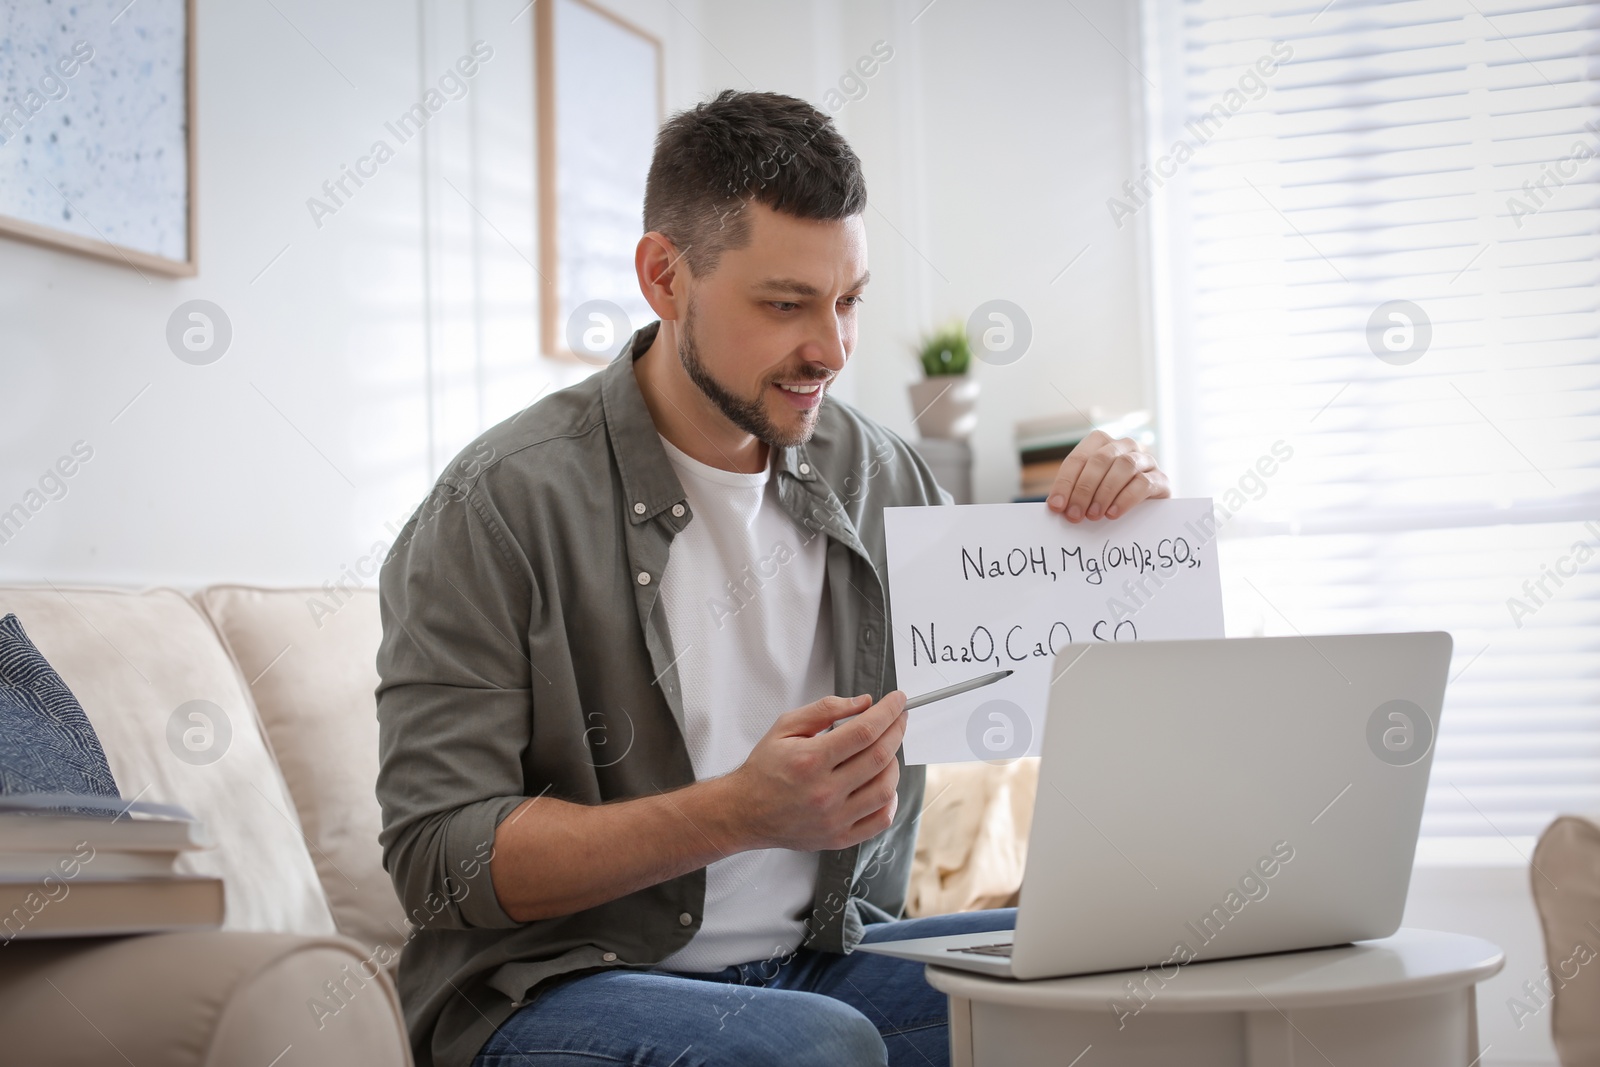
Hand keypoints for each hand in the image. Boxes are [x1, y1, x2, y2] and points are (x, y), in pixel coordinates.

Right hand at [723, 691, 908, 852]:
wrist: (744, 812)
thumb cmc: (764, 768)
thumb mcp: (785, 726)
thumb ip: (825, 709)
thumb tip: (864, 703)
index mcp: (810, 760)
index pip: (864, 731)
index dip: (888, 712)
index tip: (898, 701)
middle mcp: (824, 792)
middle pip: (879, 757)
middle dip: (896, 732)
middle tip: (898, 719)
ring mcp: (833, 819)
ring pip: (885, 789)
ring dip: (894, 764)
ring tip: (887, 750)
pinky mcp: (838, 838)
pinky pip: (880, 820)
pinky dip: (891, 800)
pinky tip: (883, 784)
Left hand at [1046, 429, 1169, 521]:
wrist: (1148, 508)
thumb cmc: (1110, 496)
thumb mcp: (1090, 491)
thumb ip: (1074, 493)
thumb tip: (1055, 506)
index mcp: (1101, 443)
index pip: (1078, 458)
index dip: (1065, 483)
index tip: (1056, 507)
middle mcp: (1124, 446)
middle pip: (1100, 460)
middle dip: (1084, 489)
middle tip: (1075, 515)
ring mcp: (1145, 460)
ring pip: (1124, 466)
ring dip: (1104, 492)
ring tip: (1094, 515)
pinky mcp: (1161, 478)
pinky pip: (1143, 483)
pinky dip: (1125, 499)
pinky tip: (1113, 514)